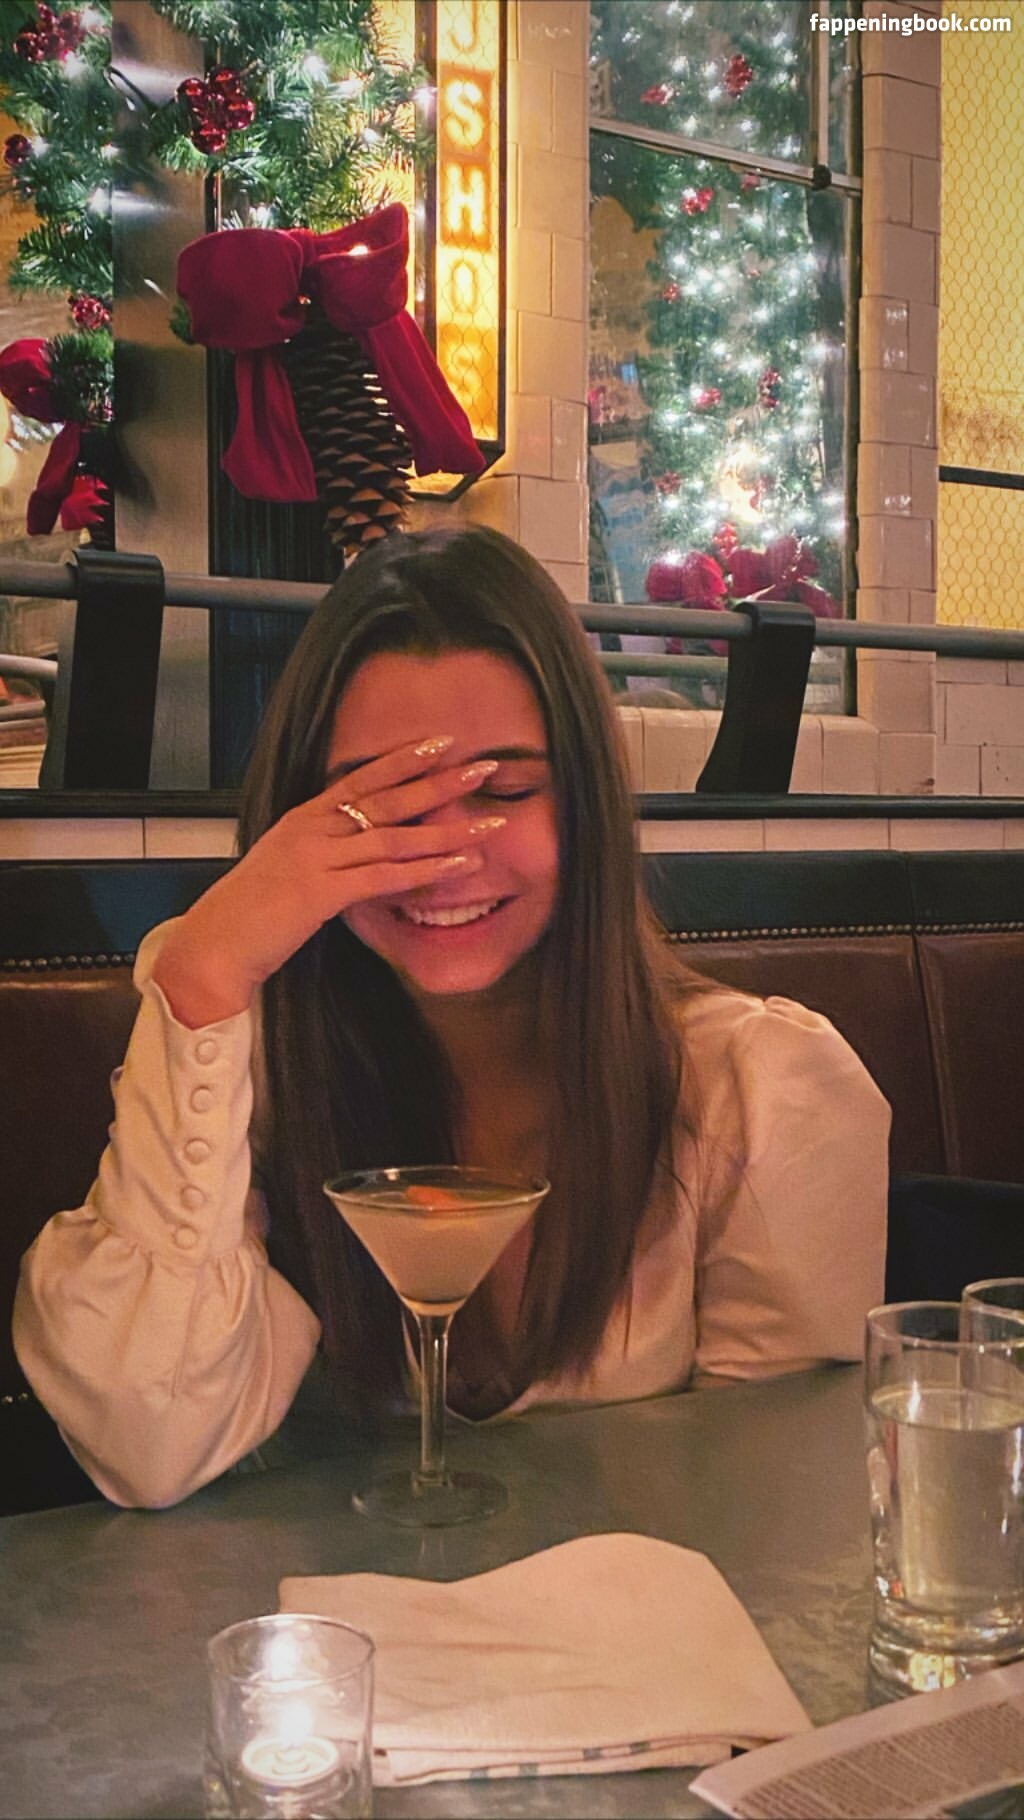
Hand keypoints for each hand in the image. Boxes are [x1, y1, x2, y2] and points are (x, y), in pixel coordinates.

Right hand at [152, 737, 501, 1026]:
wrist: (214, 945)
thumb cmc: (250, 915)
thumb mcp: (287, 870)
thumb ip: (324, 856)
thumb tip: (362, 856)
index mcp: (303, 819)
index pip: (360, 777)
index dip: (403, 759)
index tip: (441, 743)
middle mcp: (311, 829)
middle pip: (386, 797)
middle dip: (439, 780)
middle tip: (484, 765)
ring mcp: (315, 858)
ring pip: (393, 836)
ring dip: (446, 828)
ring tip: (490, 822)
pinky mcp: (319, 893)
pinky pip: (383, 876)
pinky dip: (426, 869)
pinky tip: (459, 865)